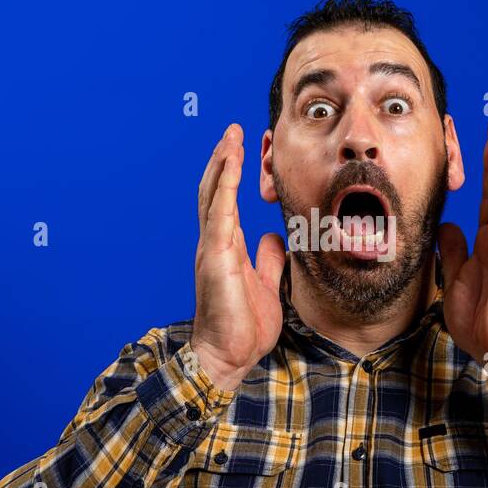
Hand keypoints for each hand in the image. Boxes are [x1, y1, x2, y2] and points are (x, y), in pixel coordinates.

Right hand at [189, 123, 286, 391]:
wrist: (228, 357)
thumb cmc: (244, 327)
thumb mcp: (266, 284)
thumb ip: (268, 259)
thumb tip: (275, 236)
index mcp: (226, 248)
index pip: (226, 201)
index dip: (232, 174)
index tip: (243, 148)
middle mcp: (215, 243)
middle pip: (216, 190)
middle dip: (224, 158)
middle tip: (234, 130)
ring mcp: (211, 248)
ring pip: (214, 194)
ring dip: (222, 162)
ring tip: (231, 136)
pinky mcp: (215, 257)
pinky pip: (219, 212)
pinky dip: (225, 184)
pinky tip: (231, 163)